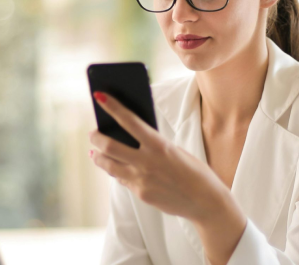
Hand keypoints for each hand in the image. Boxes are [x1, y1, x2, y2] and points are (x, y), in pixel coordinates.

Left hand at [87, 91, 237, 222]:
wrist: (206, 203)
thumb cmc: (194, 172)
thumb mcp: (175, 152)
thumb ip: (152, 146)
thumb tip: (129, 141)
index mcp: (159, 145)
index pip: (129, 121)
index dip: (112, 107)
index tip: (98, 96)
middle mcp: (147, 162)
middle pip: (109, 146)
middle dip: (96, 137)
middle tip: (92, 132)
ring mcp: (141, 180)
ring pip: (109, 165)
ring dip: (98, 157)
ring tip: (94, 152)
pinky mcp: (141, 194)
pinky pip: (122, 180)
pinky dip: (117, 172)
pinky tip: (113, 167)